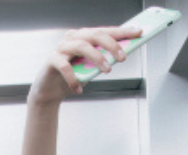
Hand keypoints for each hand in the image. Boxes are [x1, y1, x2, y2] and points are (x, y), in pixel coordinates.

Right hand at [28, 25, 144, 106]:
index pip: (105, 30)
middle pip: (95, 35)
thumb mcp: (91, 67)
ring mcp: (61, 48)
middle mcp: (72, 38)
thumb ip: (103, 59)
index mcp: (84, 36)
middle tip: (122, 58)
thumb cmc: (72, 76)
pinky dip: (74, 79)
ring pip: (82, 46)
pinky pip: (65, 66)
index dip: (122, 31)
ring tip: (106, 71)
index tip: (138, 33)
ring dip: (97, 58)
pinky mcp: (52, 60)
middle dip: (112, 45)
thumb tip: (123, 55)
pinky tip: (79, 88)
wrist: (49, 90)